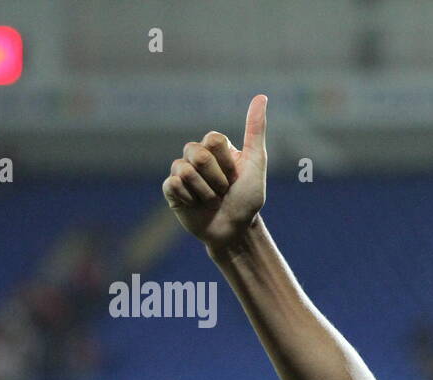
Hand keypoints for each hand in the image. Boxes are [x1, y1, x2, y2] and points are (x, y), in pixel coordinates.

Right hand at [162, 94, 267, 250]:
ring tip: (212, 200)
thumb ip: (256, 130)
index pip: (213, 139)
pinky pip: (174, 184)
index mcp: (215, 148)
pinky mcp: (170, 190)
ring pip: (185, 170)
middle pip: (198, 152)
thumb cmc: (248, 199)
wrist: (235, 230)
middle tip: (224, 191)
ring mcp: (181, 172)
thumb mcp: (256, 162)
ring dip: (206, 191)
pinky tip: (196, 206)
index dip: (227, 162)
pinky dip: (190, 199)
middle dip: (217, 178)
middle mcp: (196, 156)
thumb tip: (261, 96)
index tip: (236, 176)